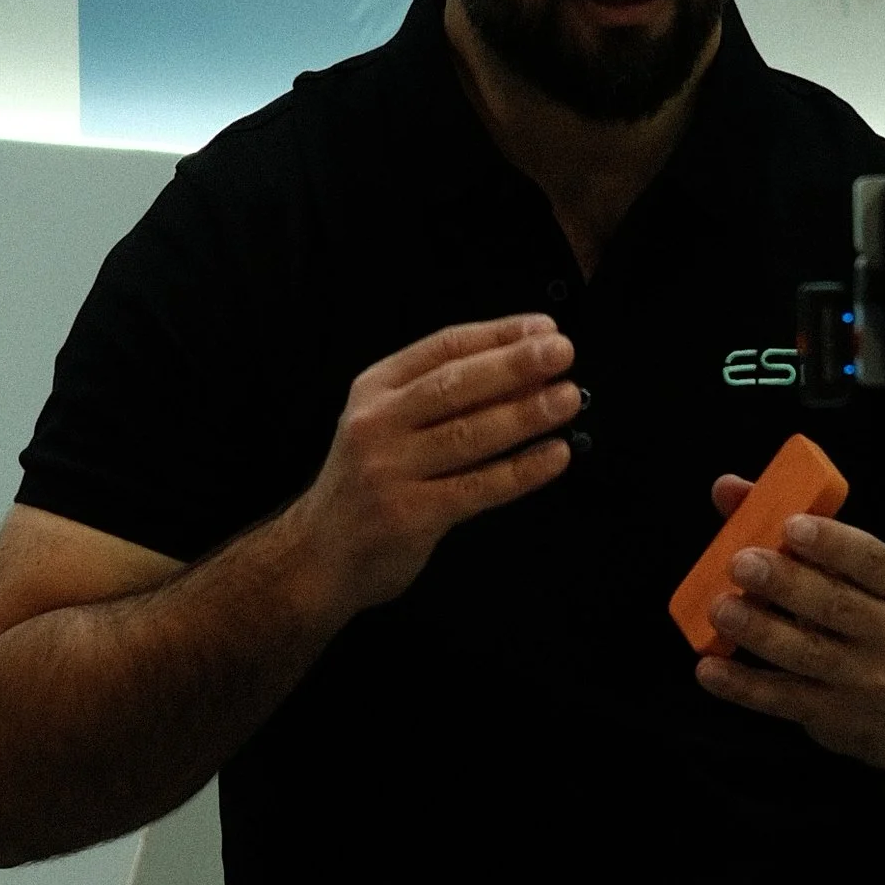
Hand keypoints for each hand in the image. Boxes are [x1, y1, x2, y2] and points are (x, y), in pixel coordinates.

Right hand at [290, 316, 579, 619]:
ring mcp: (390, 470)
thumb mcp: (383, 422)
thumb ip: (437, 395)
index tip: (543, 329)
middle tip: (562, 353)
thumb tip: (524, 367)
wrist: (317, 555)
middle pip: (455, 385)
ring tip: (567, 399)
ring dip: (525, 414)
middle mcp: (377, 423)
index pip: (443, 348)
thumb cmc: (367, 482)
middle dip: (514, 365)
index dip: (498, 335)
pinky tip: (554, 455)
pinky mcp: (409, 515)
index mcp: (374, 388)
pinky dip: (521, 470)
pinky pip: (477, 487)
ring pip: (468, 434)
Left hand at [695, 475, 884, 771]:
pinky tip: (708, 669)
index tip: (790, 525)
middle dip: (786, 583)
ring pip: (808, 654)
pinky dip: (743, 686)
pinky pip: (783, 699)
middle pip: (836, 606)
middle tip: (741, 563)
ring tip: (720, 608)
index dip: (833, 542)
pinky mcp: (833, 716)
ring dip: (760, 631)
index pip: (873, 561)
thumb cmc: (867, 619)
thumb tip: (727, 488)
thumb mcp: (855, 578)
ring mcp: (864, 681)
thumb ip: (796, 530)